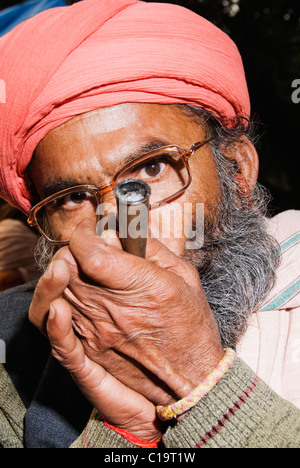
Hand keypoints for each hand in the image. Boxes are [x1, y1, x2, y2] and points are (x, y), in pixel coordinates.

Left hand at [29, 219, 223, 437]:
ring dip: (60, 270)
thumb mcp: (184, 275)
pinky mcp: (88, 348)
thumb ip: (150, 248)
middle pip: (68, 267)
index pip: (91, 252)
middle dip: (73, 247)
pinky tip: (56, 293)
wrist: (191, 376)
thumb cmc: (191, 325)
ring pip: (57, 290)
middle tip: (87, 243)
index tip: (91, 226)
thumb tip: (117, 230)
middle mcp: (113, 309)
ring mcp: (96, 331)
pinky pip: (52, 323)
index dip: (84, 232)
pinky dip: (48, 302)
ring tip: (72, 262)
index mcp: (142, 287)